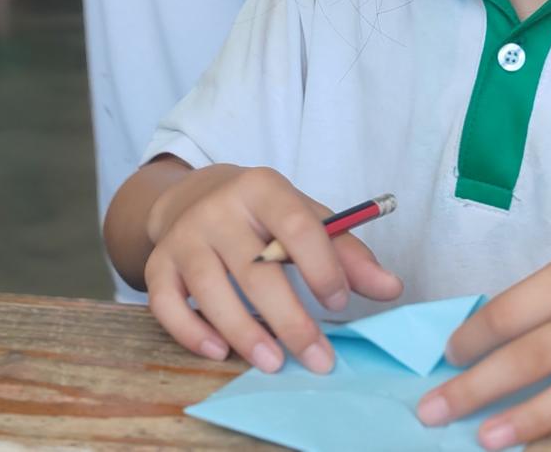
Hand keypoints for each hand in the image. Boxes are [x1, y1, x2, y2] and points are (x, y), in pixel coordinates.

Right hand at [144, 165, 403, 373]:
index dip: (321, 267)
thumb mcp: (306, 218)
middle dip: (290, 320)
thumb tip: (391, 288)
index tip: (341, 303)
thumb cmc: (262, 216)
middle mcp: (218, 208)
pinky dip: (192, 332)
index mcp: (262, 188)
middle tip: (318, 359)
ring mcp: (184, 236)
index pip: (295, 225)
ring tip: (274, 363)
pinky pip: (167, 304)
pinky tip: (220, 351)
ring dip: (244, 333)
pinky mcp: (159, 264)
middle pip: (254, 268)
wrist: (193, 197)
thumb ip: (348, 253)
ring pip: (211, 290)